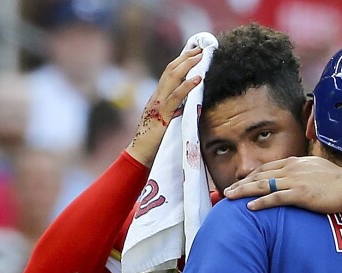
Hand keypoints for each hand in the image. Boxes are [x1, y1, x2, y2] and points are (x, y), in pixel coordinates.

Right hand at [127, 48, 203, 166]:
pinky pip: (175, 97)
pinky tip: (198, 78)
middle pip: (171, 69)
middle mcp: (157, 97)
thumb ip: (175, 110)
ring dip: (188, 65)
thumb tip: (189, 105)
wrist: (141, 154)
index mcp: (157, 97)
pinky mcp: (162, 115)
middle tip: (200, 48)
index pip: (169, 73)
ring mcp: (158, 104)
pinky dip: (187, 86)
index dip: (181, 61)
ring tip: (201, 56)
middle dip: (186, 57)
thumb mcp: (166, 120)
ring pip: (172, 77)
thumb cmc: (155, 142)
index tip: (194, 52)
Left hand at [222, 156, 341, 211]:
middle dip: (241, 183)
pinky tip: (249, 207)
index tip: (240, 182)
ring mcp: (295, 181)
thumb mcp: (316, 168)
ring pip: (263, 185)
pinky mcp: (300, 194)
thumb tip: (295, 174)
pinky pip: (276, 198)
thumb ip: (302, 170)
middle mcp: (291, 169)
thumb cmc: (336, 181)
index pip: (267, 168)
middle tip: (226, 192)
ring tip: (230, 198)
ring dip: (244, 192)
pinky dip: (261, 202)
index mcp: (295, 162)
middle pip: (260, 175)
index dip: (251, 176)